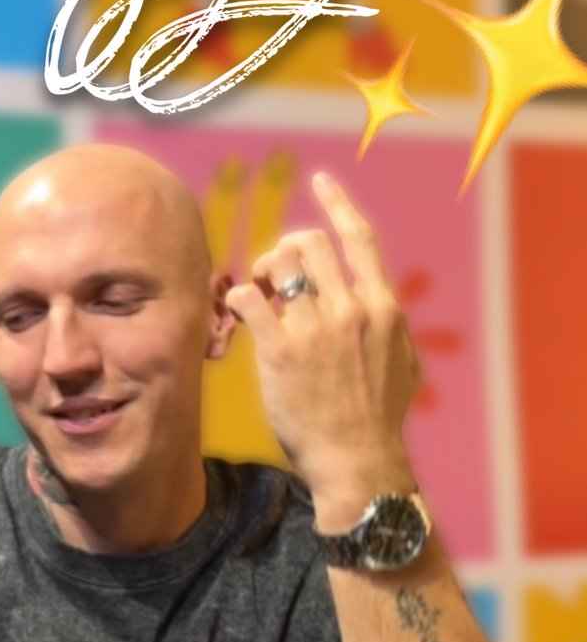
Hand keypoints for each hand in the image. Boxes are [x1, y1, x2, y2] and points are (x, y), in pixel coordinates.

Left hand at [223, 171, 420, 506]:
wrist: (358, 461)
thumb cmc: (379, 420)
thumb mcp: (404, 364)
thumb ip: (390, 326)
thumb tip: (383, 306)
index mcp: (384, 307)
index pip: (361, 238)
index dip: (337, 203)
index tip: (320, 180)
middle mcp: (352, 309)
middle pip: (311, 242)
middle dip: (287, 250)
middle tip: (275, 277)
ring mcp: (317, 329)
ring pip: (279, 262)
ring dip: (262, 271)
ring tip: (260, 297)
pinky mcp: (281, 351)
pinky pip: (249, 299)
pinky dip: (238, 299)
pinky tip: (237, 316)